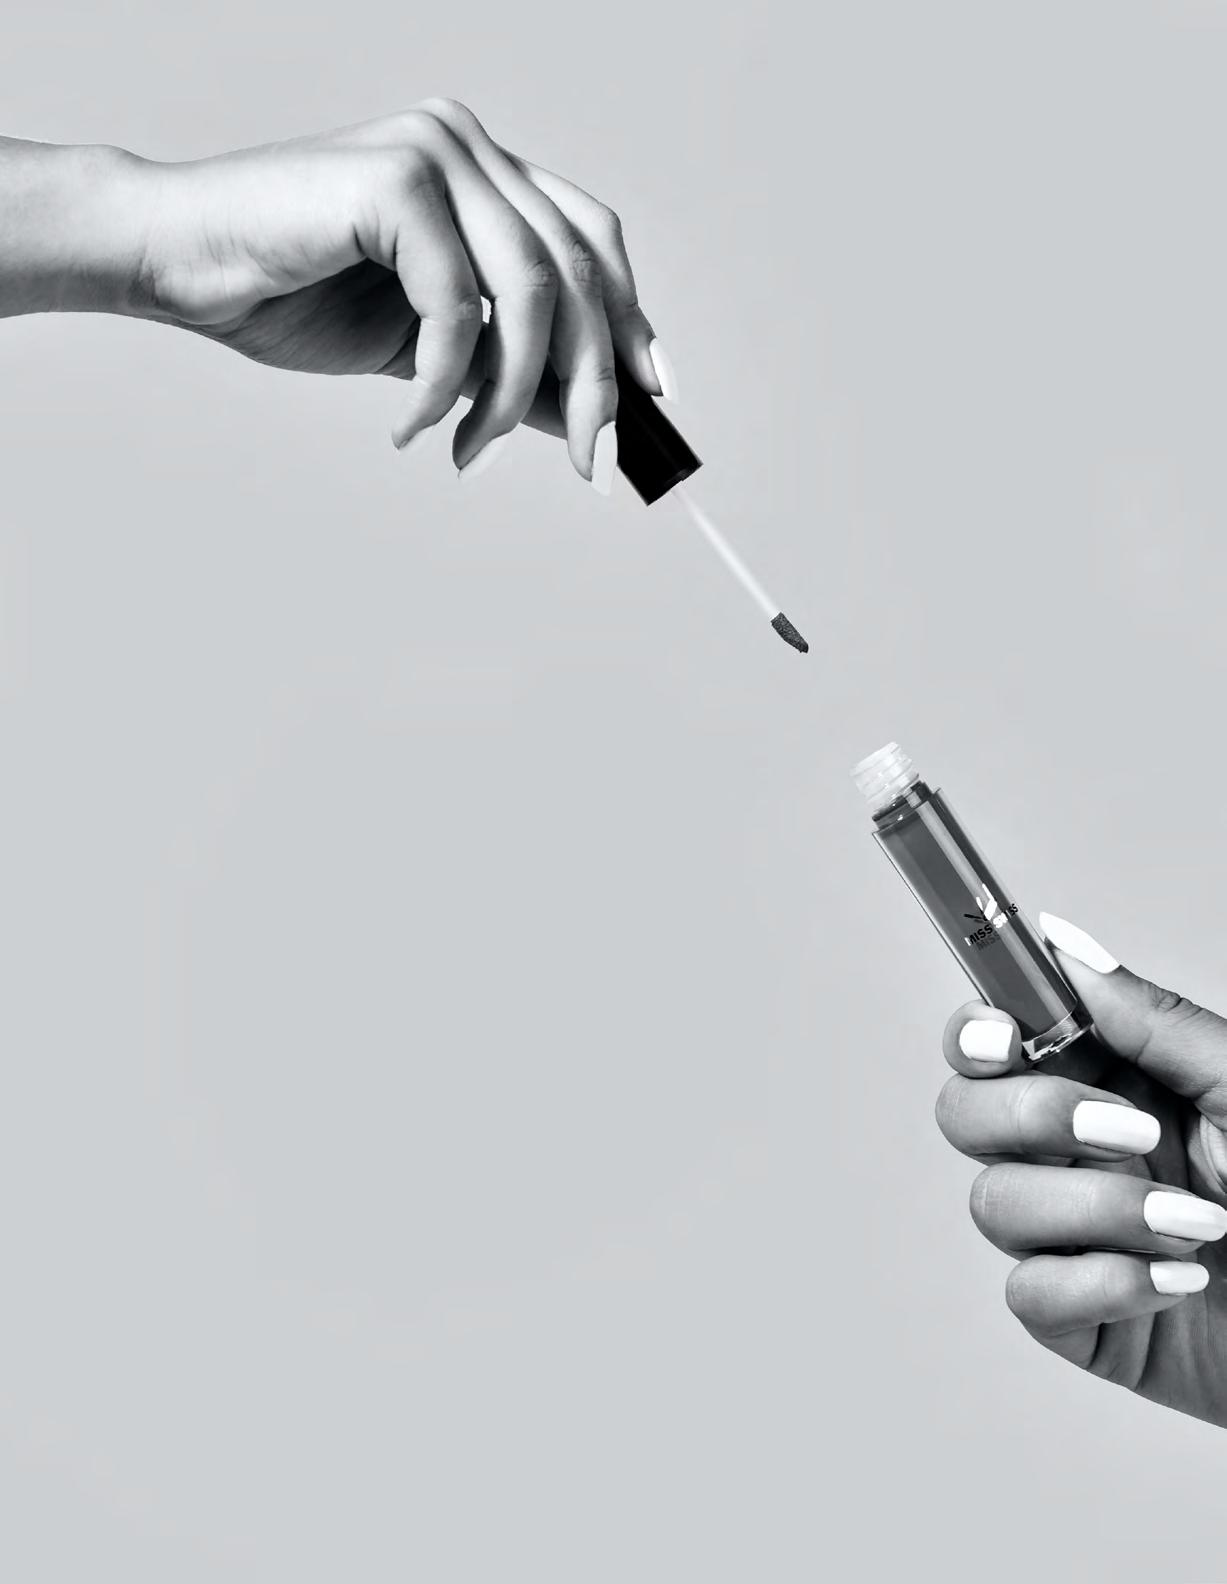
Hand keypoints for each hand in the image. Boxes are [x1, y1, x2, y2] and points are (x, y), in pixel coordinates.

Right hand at [130, 99, 676, 485]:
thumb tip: (583, 419)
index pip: (590, 243)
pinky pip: (458, 308)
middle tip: (591, 465)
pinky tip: (411, 424)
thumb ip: (503, 368)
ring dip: (512, 397)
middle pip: (578, 273)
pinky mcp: (396, 179)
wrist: (180, 263)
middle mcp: (469, 147)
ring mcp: (436, 151)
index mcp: (483, 174)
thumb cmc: (291, 295)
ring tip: (470, 452)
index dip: (629, 323)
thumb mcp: (426, 349)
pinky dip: (444, 384)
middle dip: (593, 384)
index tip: (651, 401)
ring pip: (531, 294)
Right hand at [935, 913, 1226, 1426]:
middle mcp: (1079, 1153)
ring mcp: (1076, 1236)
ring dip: (1093, 1210)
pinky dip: (1102, 1285)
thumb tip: (1067, 944)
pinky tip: (1176, 1281)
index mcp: (1112, 1084)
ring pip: (994, 1204)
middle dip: (1030, 1117)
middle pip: (965, 1115)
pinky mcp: (1086, 1320)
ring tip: (1192, 1224)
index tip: (1002, 1037)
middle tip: (1130, 1132)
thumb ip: (1154, 1023)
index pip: (995, 1043)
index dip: (974, 1033)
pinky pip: (1031, 1296)